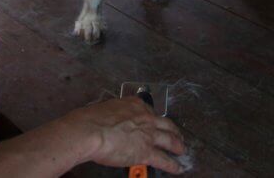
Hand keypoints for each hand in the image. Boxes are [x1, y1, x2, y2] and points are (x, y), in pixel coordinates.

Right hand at [66, 97, 185, 172]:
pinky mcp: (146, 152)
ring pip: (170, 140)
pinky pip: (163, 159)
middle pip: (166, 124)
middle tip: (177, 135)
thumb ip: (115, 115)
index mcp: (135, 105)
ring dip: (178, 145)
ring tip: (182, 150)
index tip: (156, 122)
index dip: (154, 118)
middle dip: (173, 130)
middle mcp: (145, 118)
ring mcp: (148, 135)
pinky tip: (177, 168)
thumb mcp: (106, 109)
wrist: (91, 130)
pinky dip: (172, 165)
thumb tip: (110, 121)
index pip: (149, 111)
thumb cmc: (91, 119)